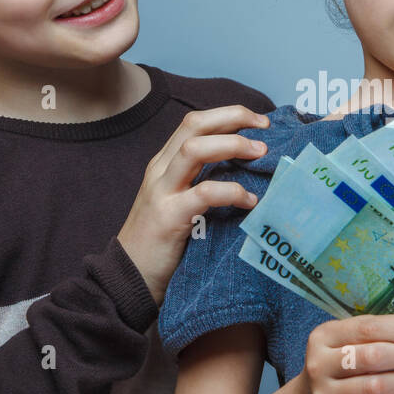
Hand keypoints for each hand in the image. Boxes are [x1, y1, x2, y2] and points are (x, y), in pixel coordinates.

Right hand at [118, 105, 269, 302]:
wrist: (129, 278)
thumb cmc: (163, 241)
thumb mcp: (179, 201)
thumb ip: (203, 180)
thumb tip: (248, 169)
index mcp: (164, 163)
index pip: (194, 122)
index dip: (228, 114)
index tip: (259, 122)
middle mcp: (161, 171)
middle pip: (194, 125)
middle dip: (232, 118)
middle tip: (264, 128)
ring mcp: (162, 192)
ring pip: (194, 150)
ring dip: (232, 146)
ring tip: (260, 154)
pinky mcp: (168, 218)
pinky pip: (203, 193)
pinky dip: (231, 191)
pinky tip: (250, 201)